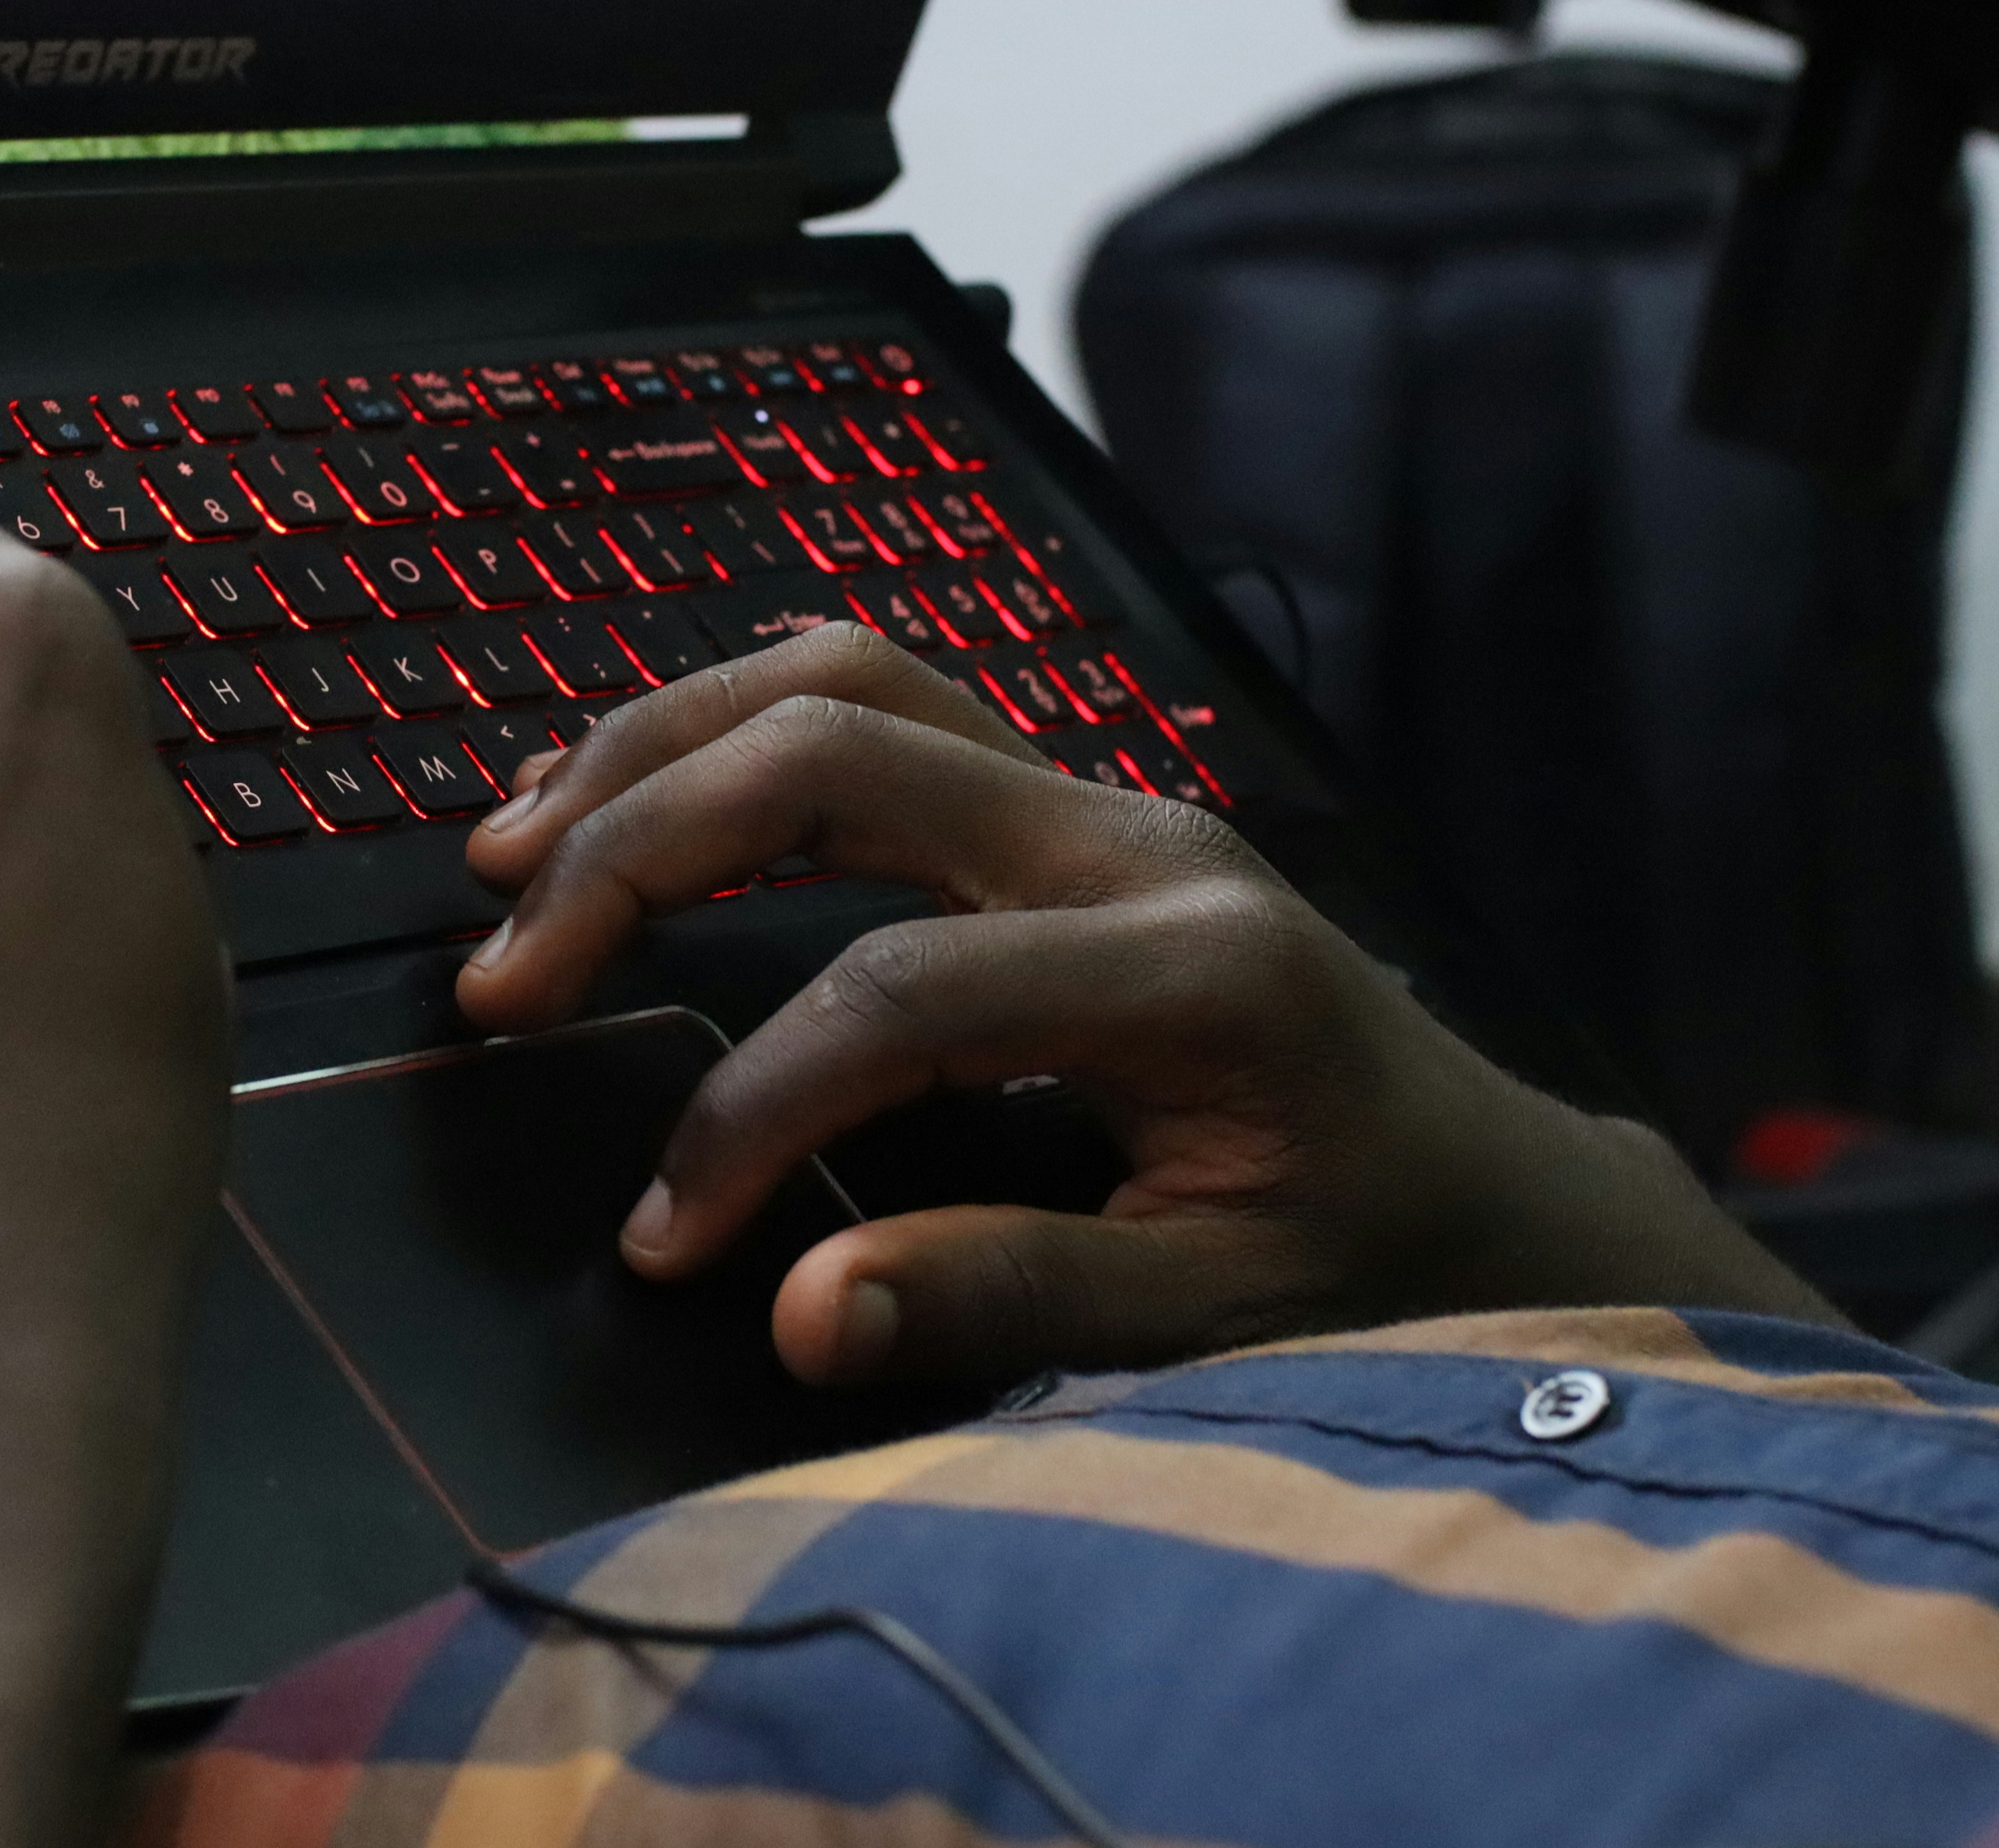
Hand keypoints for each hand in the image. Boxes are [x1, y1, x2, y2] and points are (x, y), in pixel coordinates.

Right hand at [456, 623, 1837, 1387]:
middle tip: (503, 972)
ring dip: (659, 746)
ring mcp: (1098, 800)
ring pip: (846, 681)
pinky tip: (632, 779)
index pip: (898, 993)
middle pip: (839, 754)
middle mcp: (1133, 838)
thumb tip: (800, 1309)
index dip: (745, 1111)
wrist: (1495, 1189)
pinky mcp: (1066, 806)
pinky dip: (732, 726)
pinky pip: (881, 698)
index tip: (661, 1236)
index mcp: (1187, 967)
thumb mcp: (1220, 1318)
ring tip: (513, 847)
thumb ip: (1013, 1299)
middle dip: (641, 845)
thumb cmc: (1370, 1261)